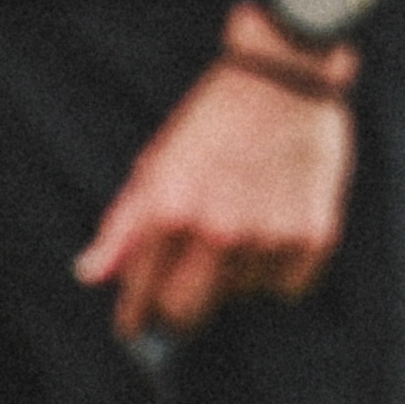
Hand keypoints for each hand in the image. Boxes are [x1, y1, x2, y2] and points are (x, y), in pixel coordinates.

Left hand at [77, 47, 352, 340]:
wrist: (286, 75)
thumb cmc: (214, 118)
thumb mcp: (156, 163)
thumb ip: (123, 225)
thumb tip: (90, 275)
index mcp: (171, 211)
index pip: (143, 295)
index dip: (135, 317)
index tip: (135, 328)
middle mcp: (219, 231)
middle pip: (189, 313)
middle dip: (180, 306)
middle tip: (187, 286)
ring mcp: (270, 236)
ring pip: (240, 295)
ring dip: (234, 275)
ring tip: (242, 225)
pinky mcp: (314, 236)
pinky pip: (287, 287)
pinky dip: (278, 270)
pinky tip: (274, 229)